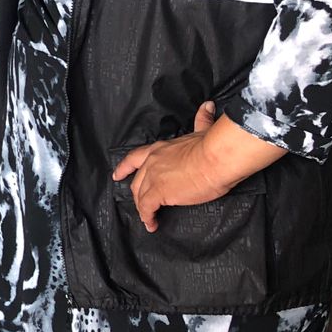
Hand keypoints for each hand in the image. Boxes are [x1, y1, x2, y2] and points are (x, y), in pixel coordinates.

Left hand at [111, 101, 231, 231]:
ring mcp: (152, 177)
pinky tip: (151, 224)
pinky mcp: (158, 193)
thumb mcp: (201, 130)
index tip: (117, 174)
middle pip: (137, 180)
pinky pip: (147, 208)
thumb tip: (207, 107)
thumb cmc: (211, 145)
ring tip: (148, 218)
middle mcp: (151, 162)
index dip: (125, 167)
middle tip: (138, 202)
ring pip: (140, 195)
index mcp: (160, 148)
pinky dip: (147, 217)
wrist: (215, 157)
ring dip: (143, 208)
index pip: (135, 157)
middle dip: (135, 192)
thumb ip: (201, 120)